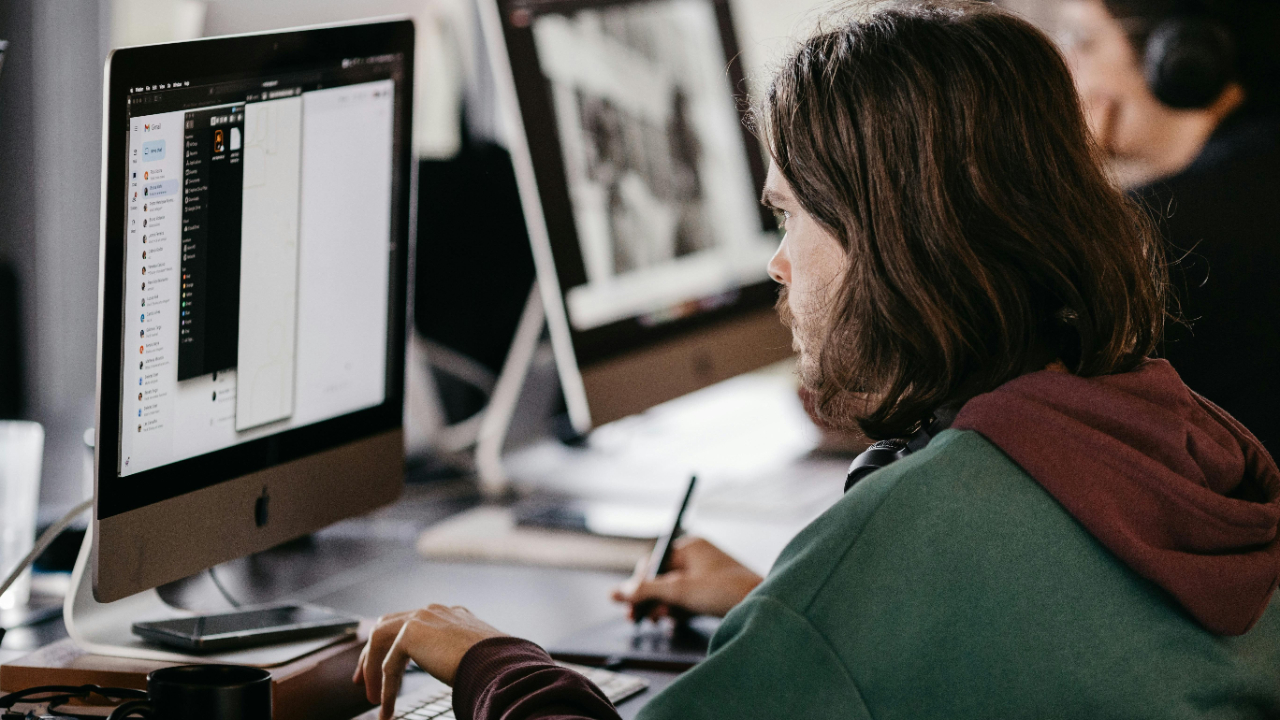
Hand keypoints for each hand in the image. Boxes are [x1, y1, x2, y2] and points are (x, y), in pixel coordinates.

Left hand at [353, 605, 507, 719]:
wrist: (500, 662)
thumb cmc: (496, 665)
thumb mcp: (473, 656)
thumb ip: (456, 655)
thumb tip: (453, 671)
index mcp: (449, 614)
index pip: (411, 623)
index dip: (393, 646)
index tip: (385, 669)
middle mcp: (433, 611)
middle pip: (387, 625)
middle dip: (371, 653)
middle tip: (362, 679)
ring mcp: (421, 617)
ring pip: (381, 641)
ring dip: (373, 671)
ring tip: (372, 699)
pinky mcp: (412, 632)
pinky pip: (389, 663)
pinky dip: (385, 687)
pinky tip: (387, 708)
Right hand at [611, 537, 761, 619]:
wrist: (762, 606)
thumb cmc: (724, 591)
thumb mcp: (679, 590)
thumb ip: (647, 590)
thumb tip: (620, 592)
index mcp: (691, 547)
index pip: (654, 561)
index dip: (639, 582)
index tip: (628, 602)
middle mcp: (698, 558)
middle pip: (661, 578)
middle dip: (648, 598)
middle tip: (634, 618)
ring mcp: (706, 577)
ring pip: (673, 592)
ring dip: (662, 607)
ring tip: (657, 620)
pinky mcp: (713, 594)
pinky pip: (688, 601)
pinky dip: (678, 611)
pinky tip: (672, 622)